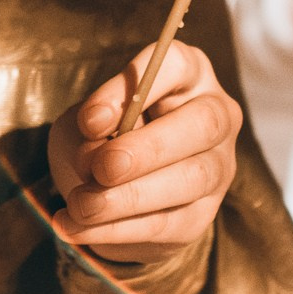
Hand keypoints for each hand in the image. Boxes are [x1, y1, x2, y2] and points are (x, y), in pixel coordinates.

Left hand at [48, 42, 242, 264]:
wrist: (109, 192)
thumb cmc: (102, 138)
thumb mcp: (85, 122)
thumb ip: (89, 129)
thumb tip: (97, 151)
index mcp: (188, 75)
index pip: (176, 65)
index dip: (134, 88)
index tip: (90, 120)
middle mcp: (216, 116)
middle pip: (201, 125)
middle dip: (147, 149)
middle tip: (101, 168)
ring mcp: (218, 167)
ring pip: (190, 179)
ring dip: (129, 196)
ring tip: (80, 205)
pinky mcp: (202, 214)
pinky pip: (167, 223)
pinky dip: (115, 229)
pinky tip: (74, 226)